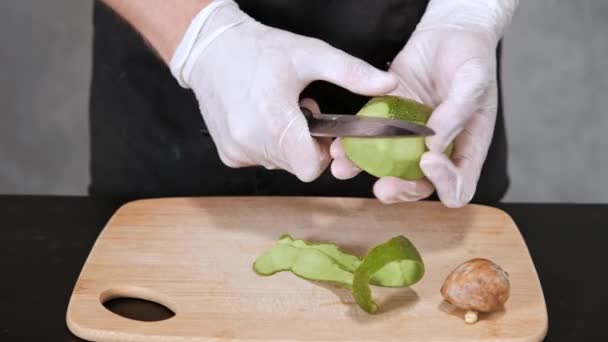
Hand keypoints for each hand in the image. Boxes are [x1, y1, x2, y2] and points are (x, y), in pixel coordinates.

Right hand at [170, 0, 397, 181]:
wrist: (211, 50)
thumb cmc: (260, 49)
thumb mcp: (311, 54)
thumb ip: (352, 73)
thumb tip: (390, 85)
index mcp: (275, 122)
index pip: (311, 168)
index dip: (322, 153)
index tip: (320, 128)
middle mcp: (252, 143)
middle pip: (297, 166)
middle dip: (306, 145)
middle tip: (301, 111)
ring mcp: (237, 152)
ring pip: (280, 164)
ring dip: (287, 144)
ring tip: (279, 110)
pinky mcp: (228, 154)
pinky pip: (260, 159)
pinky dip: (266, 145)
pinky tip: (261, 118)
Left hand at [330, 0, 517, 206]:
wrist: (446, 34)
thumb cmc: (471, 56)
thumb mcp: (474, 78)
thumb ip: (459, 112)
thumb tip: (436, 144)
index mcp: (465, 148)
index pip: (458, 186)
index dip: (443, 183)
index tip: (428, 160)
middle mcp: (437, 151)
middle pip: (420, 186)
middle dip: (401, 189)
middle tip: (384, 185)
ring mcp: (409, 140)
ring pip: (389, 169)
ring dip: (367, 173)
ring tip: (347, 167)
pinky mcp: (387, 123)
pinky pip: (369, 143)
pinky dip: (353, 148)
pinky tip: (340, 145)